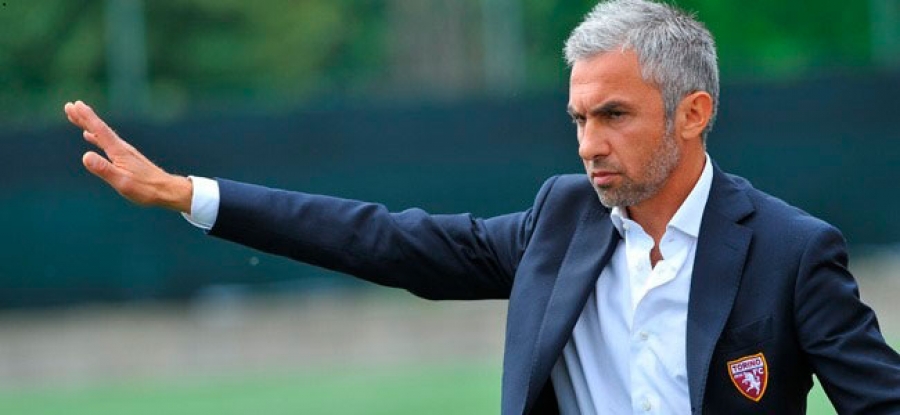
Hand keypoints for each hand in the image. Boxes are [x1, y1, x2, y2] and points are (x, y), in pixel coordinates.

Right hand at [64, 101, 192, 212]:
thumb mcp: (122, 182)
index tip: (74, 104)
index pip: (100, 131)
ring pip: (102, 134)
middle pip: (100, 129)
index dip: (86, 117)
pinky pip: (107, 143)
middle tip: (69, 105)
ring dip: (88, 125)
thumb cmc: (145, 189)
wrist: (166, 190)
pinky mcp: (126, 157)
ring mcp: (124, 152)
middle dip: (84, 117)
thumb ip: (104, 169)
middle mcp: (122, 148)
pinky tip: (90, 137)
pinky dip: (96, 137)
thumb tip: (85, 156)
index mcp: (119, 152)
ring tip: (75, 117)